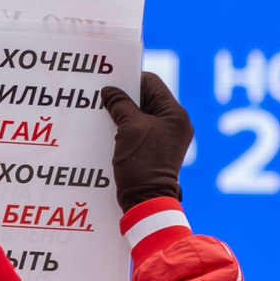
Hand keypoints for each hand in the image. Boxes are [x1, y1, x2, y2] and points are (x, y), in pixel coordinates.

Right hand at [99, 72, 192, 209]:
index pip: (152, 83)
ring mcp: (168, 137)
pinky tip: (110, 128)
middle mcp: (176, 123)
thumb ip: (119, 104)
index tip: (109, 81)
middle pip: (148, 99)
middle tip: (103, 96)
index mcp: (175, 114)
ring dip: (124, 113)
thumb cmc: (141, 162)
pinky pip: (142, 130)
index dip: (130, 79)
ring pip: (143, 115)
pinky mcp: (159, 150)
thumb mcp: (128, 128)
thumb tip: (110, 91)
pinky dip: (127, 127)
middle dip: (125, 97)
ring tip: (104, 112)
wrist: (146, 200)